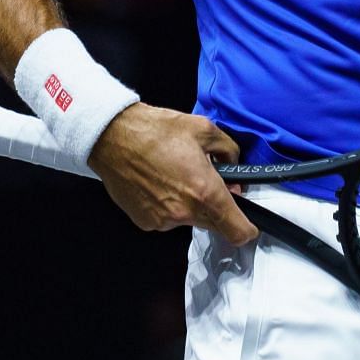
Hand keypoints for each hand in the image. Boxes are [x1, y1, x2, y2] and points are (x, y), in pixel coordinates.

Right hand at [86, 102, 257, 245]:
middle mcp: (185, 212)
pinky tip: (156, 182)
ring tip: (172, 174)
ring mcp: (163, 220)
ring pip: (189, 219)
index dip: (247, 228)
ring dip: (188, 203)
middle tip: (201, 179)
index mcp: (205, 192)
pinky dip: (166, 204)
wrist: (112, 136)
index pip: (238, 231)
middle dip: (214, 207)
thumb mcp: (203, 129)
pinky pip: (166, 218)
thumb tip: (233, 169)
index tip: (247, 222)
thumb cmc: (154, 130)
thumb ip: (229, 152)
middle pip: (214, 224)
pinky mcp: (145, 221)